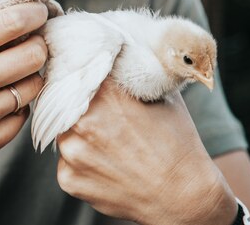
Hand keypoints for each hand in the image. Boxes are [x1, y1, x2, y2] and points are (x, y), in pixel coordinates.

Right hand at [0, 2, 47, 175]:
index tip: (39, 11)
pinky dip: (18, 104)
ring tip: (15, 71)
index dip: (34, 13)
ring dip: (30, 75)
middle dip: (38, 44)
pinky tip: (1, 98)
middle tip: (33, 41)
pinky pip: (24, 114)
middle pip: (33, 54)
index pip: (12, 22)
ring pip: (33, 85)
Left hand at [55, 80, 236, 224]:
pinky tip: (107, 165)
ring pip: (63, 133)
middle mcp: (81, 121)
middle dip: (78, 106)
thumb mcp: (160, 95)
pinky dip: (81, 162)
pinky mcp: (68, 179)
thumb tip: (115, 52)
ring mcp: (72, 152)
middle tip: (102, 117)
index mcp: (103, 94)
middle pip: (64, 103)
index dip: (81, 73)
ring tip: (109, 144)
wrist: (185, 197)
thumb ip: (132, 73)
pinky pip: (65, 162)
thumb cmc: (177, 143)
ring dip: (79, 135)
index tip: (87, 79)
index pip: (77, 72)